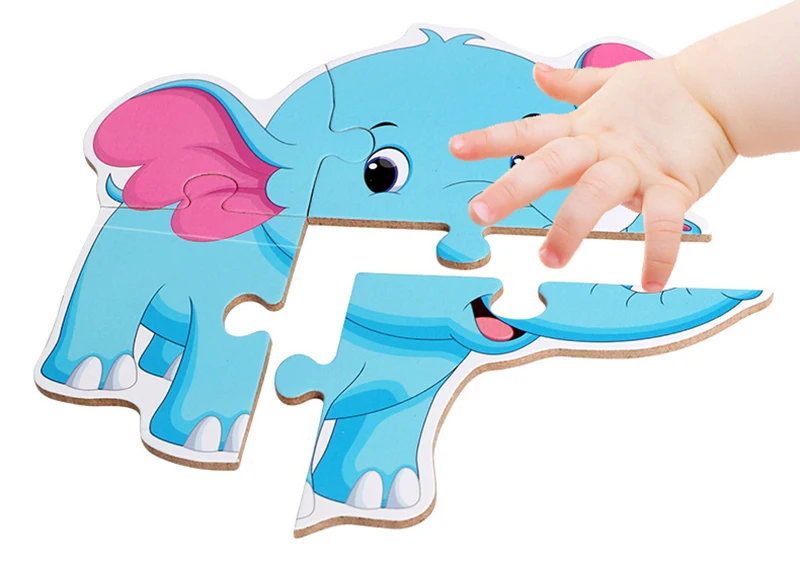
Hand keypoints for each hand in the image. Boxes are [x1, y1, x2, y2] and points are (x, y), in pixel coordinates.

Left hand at [449, 56, 736, 290]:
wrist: (721, 90)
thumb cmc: (660, 93)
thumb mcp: (609, 86)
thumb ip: (571, 87)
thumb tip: (536, 74)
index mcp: (582, 128)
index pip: (528, 132)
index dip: (491, 140)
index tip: (455, 148)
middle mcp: (601, 147)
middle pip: (550, 164)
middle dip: (512, 188)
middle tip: (478, 214)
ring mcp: (636, 165)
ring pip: (596, 193)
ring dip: (571, 226)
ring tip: (549, 260)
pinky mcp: (674, 183)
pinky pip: (664, 221)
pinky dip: (658, 252)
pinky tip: (649, 283)